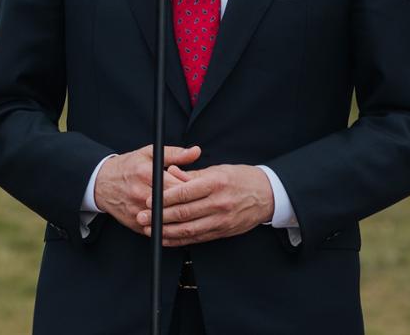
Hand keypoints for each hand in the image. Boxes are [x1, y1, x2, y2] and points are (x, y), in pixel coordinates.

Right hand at [94, 145, 199, 233]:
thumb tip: (196, 151)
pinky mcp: (136, 224)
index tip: (197, 187)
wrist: (101, 183)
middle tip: (195, 200)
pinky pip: (158, 229)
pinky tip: (172, 220)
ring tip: (184, 210)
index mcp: (147, 174)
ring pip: (169, 219)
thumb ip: (175, 153)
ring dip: (179, 217)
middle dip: (189, 203)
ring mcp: (138, 211)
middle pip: (175, 205)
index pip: (179, 187)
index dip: (193, 189)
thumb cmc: (128, 167)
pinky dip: (168, 226)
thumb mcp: (149, 154)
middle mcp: (141, 194)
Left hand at [140, 164, 274, 246]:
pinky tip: (166, 238)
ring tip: (149, 229)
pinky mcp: (223, 231)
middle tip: (142, 217)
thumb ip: (191, 174)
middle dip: (159, 217)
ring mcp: (222, 220)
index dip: (164, 198)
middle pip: (184, 213)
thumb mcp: (217, 170)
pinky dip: (180, 240)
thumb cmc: (240, 178)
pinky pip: (198, 238)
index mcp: (216, 183)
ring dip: (166, 231)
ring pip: (189, 229)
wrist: (267, 195)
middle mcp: (219, 203)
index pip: (185, 192)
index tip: (149, 200)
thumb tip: (169, 173)